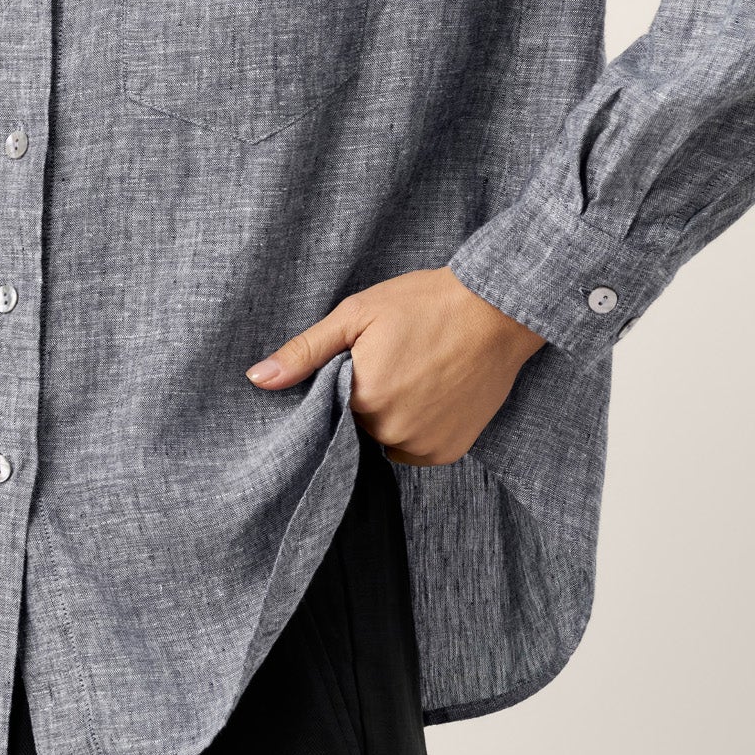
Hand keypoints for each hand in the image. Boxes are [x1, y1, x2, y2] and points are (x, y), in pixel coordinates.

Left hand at [244, 268, 547, 465]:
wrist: (497, 310)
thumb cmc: (425, 303)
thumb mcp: (357, 314)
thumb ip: (306, 351)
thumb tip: (257, 379)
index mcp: (361, 399)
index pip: (328, 407)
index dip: (340, 383)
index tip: (360, 360)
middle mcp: (390, 433)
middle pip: (356, 425)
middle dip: (365, 398)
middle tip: (393, 360)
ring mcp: (422, 446)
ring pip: (384, 439)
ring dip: (390, 416)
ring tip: (414, 374)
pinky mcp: (449, 452)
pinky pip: (415, 449)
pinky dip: (416, 428)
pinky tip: (430, 393)